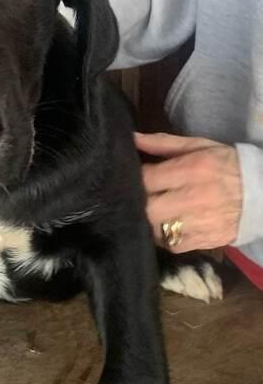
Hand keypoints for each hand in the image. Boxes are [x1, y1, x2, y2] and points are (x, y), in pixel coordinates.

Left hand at [135, 132, 242, 251]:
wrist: (262, 194)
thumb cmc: (227, 165)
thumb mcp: (200, 146)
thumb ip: (164, 143)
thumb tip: (133, 138)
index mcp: (192, 170)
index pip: (147, 179)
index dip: (135, 178)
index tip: (134, 176)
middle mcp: (193, 198)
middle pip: (148, 208)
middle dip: (139, 202)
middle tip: (141, 197)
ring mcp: (198, 223)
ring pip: (155, 229)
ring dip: (149, 220)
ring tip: (153, 211)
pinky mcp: (202, 242)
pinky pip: (171, 244)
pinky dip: (164, 236)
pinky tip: (167, 225)